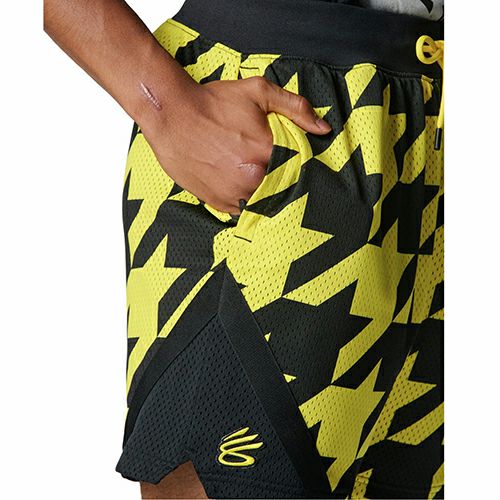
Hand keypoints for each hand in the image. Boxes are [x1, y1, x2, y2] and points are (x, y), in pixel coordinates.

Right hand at [141, 76, 331, 215]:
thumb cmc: (213, 102)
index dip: (298, 164)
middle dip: (280, 178)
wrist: (171, 115)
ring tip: (250, 172)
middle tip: (265, 163)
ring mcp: (234, 194)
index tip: (289, 158)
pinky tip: (238, 182)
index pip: (299, 168)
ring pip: (262, 201)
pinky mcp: (217, 203)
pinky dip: (245, 199)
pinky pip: (242, 209)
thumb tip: (324, 128)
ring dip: (263, 191)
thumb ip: (295, 108)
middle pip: (281, 187)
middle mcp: (253, 179)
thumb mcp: (258, 92)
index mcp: (267, 153)